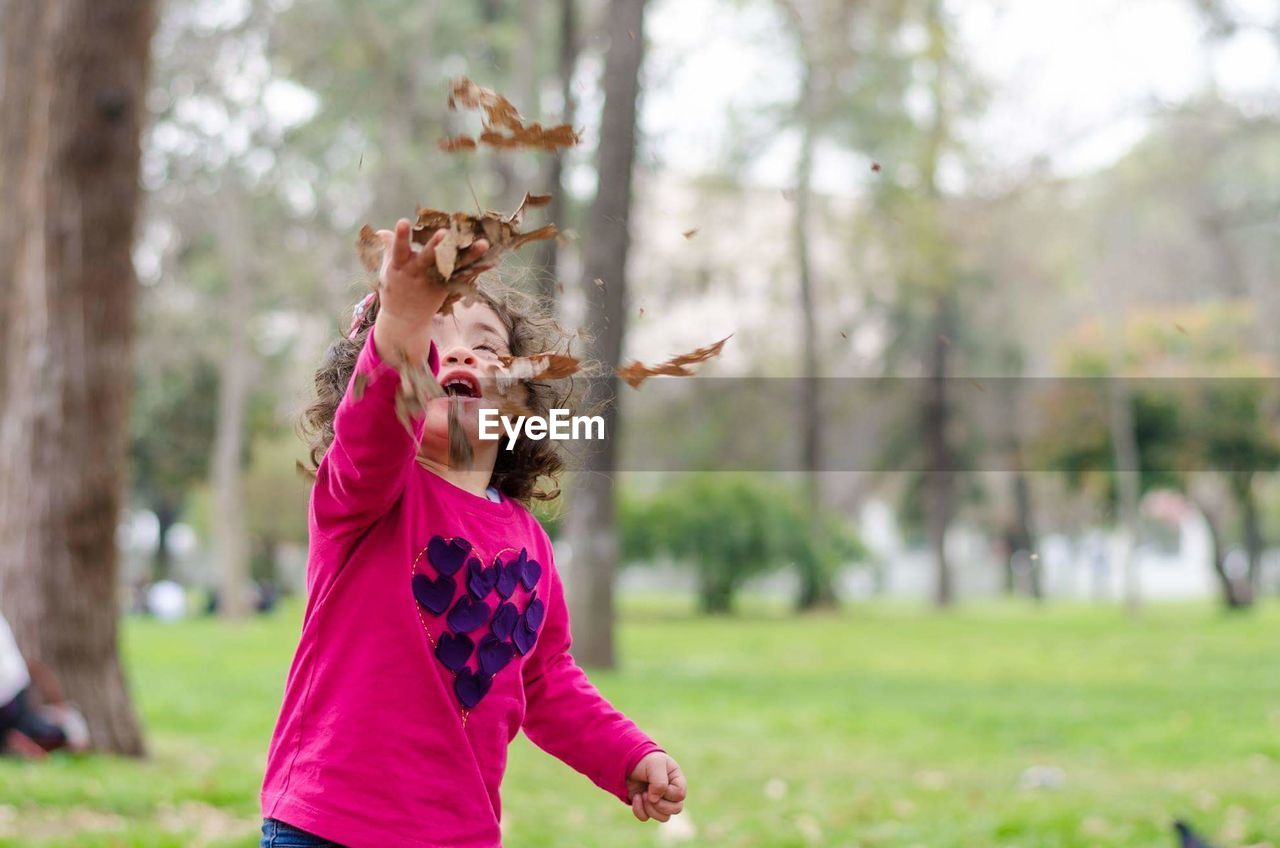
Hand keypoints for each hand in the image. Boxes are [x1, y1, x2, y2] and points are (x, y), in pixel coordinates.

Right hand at [372, 218, 491, 362]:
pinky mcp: (446, 288)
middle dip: (434, 245)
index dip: (400, 236)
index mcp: (399, 266)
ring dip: (468, 256)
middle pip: (427, 258)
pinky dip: (477, 269)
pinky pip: (464, 277)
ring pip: (452, 266)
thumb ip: (387, 248)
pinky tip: (492, 260)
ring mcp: (433, 281)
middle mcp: (417, 273)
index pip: (398, 249)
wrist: (403, 319)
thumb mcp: (386, 268)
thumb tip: (382, 232)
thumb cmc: (394, 287)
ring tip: (482, 244)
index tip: (402, 222)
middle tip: (444, 232)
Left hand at [626, 751, 686, 822]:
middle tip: (647, 793)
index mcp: (677, 780)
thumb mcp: (655, 764)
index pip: (680, 795)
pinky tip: (635, 797)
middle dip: (660, 804)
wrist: (626, 761)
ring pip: (663, 817)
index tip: (655, 782)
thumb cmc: (645, 760)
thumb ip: (659, 782)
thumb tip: (655, 800)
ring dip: (650, 809)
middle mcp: (670, 792)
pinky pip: (646, 817)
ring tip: (641, 795)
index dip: (668, 792)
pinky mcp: (646, 806)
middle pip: (676, 809)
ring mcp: (659, 801)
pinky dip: (639, 810)